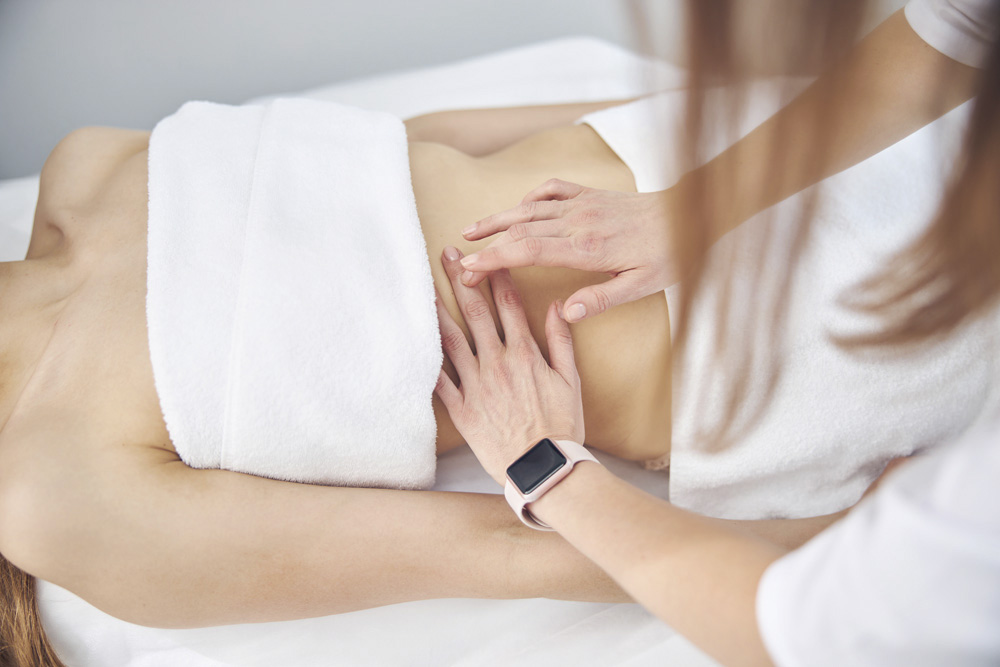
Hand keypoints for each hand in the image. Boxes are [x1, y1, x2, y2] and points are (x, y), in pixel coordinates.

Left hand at [434, 246, 584, 485]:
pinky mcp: (461, 408)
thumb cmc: (561, 427)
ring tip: (423, 286)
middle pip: (475, 312)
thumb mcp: (572, 381)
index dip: (496, 276)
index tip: (486, 256)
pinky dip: (426, 357)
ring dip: (437, 309)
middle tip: (447, 255)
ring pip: (451, 339)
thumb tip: (557, 306)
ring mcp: (476, 385)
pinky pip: (439, 379)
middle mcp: (496, 362)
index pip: (508, 305)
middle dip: (461, 279)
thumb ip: (562, 341)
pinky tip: (413, 338)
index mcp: (524, 353)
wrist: (542, 467)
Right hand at [458, 179, 676, 322]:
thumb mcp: (643, 285)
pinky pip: (550, 191)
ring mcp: (582, 204)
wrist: (693, 214)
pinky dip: (528, 199)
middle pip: (519, 230)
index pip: (528, 251)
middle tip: (460, 264)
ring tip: (469, 231)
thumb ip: (602, 298)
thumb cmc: (670, 254)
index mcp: (587, 248)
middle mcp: (579, 221)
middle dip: (486, 246)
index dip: (494, 260)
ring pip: (528, 209)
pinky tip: (516, 210)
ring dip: (496, 220)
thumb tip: (566, 313)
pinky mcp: (589, 194)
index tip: (469, 270)